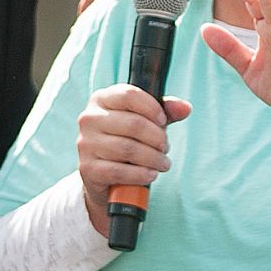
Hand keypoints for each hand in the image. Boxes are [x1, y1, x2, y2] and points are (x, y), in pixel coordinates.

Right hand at [76, 83, 191, 237]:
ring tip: (163, 163)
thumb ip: (165, 112)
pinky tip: (151, 174)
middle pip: (133, 124)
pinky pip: (119, 171)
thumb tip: (185, 108)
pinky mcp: (87, 168)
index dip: (152, 108)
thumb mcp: (146, 121)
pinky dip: (141, 174)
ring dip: (153, 158)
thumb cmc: (126, 140)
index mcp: (102, 99)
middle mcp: (89, 118)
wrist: (102, 175)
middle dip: (157, 138)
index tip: (163, 122)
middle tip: (165, 147)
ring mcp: (86, 144)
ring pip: (128, 149)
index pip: (129, 95)